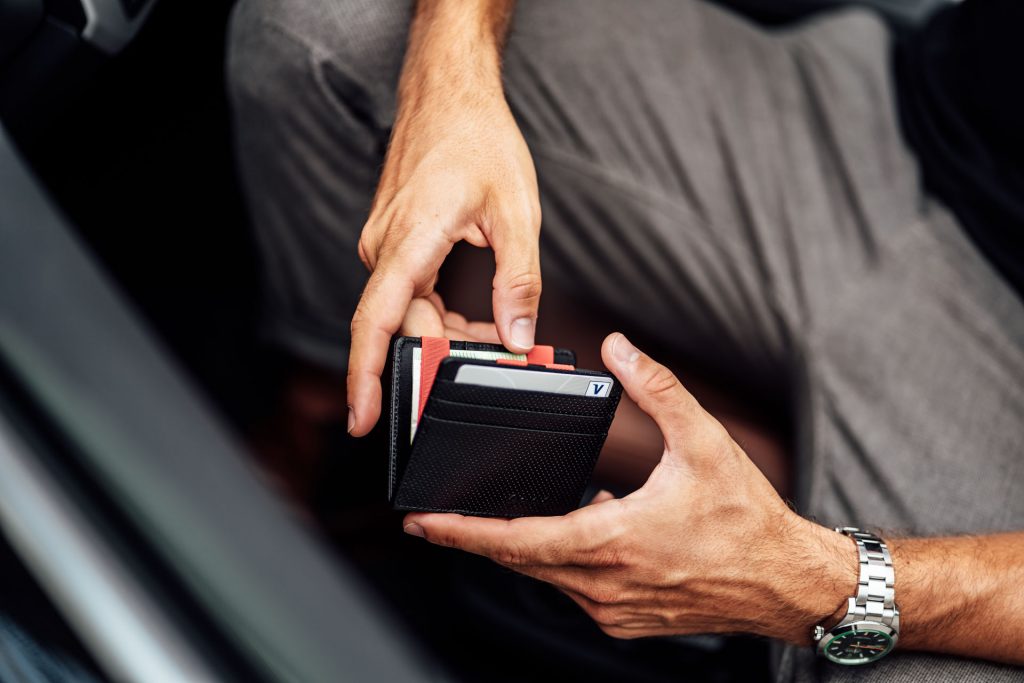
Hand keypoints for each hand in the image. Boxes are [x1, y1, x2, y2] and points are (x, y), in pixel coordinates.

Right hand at [347, 83, 540, 436]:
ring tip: (497, 341)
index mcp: (410, 239)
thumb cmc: (478, 137)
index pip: (377, 322)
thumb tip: (518, 338)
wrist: (449, 91)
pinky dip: (440, 316)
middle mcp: (385, 247)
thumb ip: (518, 282)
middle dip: (441, 360)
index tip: (362, 418)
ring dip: (446, 337)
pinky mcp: (394, 243)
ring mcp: (385, 244)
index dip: (364, 376)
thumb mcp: (517, 213)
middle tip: (491, 371)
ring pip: (407, 314)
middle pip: (400, 327)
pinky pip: (410, 295)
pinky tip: (475, 321)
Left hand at [403, 333, 854, 642]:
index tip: (425, 523)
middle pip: (519, 562)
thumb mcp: (704, 441)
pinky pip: (573, 590)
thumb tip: (619, 347)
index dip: (465, 533)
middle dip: (473, 539)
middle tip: (435, 519)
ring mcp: (614, 609)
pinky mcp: (624, 619)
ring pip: (544, 578)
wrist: (784, 582)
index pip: (520, 541)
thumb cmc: (747, 520)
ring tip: (495, 519)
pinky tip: (573, 531)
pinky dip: (558, 561)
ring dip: (517, 548)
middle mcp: (606, 584)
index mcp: (616, 540)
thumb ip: (656, 388)